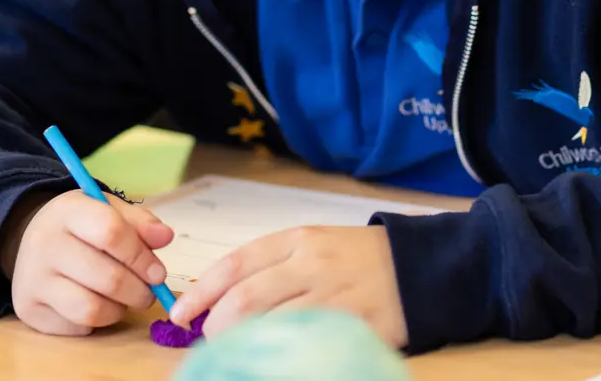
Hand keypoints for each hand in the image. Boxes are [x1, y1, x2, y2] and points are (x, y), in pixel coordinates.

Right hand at [0, 189, 173, 335]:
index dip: (141, 257)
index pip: (111, 233)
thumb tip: (166, 237)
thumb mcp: (109, 209)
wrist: (31, 237)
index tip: (159, 273)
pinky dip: (97, 321)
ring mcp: (32, 280)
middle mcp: (44, 244)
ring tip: (127, 299)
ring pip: (91, 309)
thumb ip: (140, 222)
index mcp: (68, 211)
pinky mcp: (28, 310)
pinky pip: (75, 327)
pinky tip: (100, 304)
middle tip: (150, 293)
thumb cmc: (81, 222)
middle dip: (138, 290)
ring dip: (120, 309)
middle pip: (106, 277)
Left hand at [170, 225, 407, 348]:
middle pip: (245, 298)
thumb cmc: (358, 257)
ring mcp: (331, 296)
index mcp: (298, 238)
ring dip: (239, 343)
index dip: (203, 290)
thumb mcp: (315, 244)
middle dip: (216, 325)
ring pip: (267, 324)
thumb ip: (274, 265)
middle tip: (207, 340)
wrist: (418, 267)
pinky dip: (275, 356)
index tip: (181, 313)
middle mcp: (311, 263)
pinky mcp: (349, 326)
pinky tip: (266, 361)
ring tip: (232, 353)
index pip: (237, 263)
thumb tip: (222, 298)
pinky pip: (300, 346)